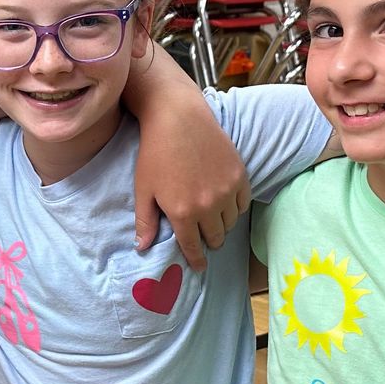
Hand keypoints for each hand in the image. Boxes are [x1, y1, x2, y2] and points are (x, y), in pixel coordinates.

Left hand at [131, 101, 249, 270]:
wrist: (178, 118)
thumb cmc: (155, 153)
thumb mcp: (144, 189)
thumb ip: (145, 222)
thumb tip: (142, 248)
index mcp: (183, 213)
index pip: (193, 248)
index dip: (196, 260)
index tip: (199, 266)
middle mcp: (208, 206)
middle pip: (216, 238)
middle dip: (208, 241)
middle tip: (202, 237)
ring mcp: (227, 190)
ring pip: (230, 223)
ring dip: (221, 224)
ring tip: (211, 218)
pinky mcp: (240, 175)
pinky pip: (242, 204)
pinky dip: (234, 207)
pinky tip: (224, 202)